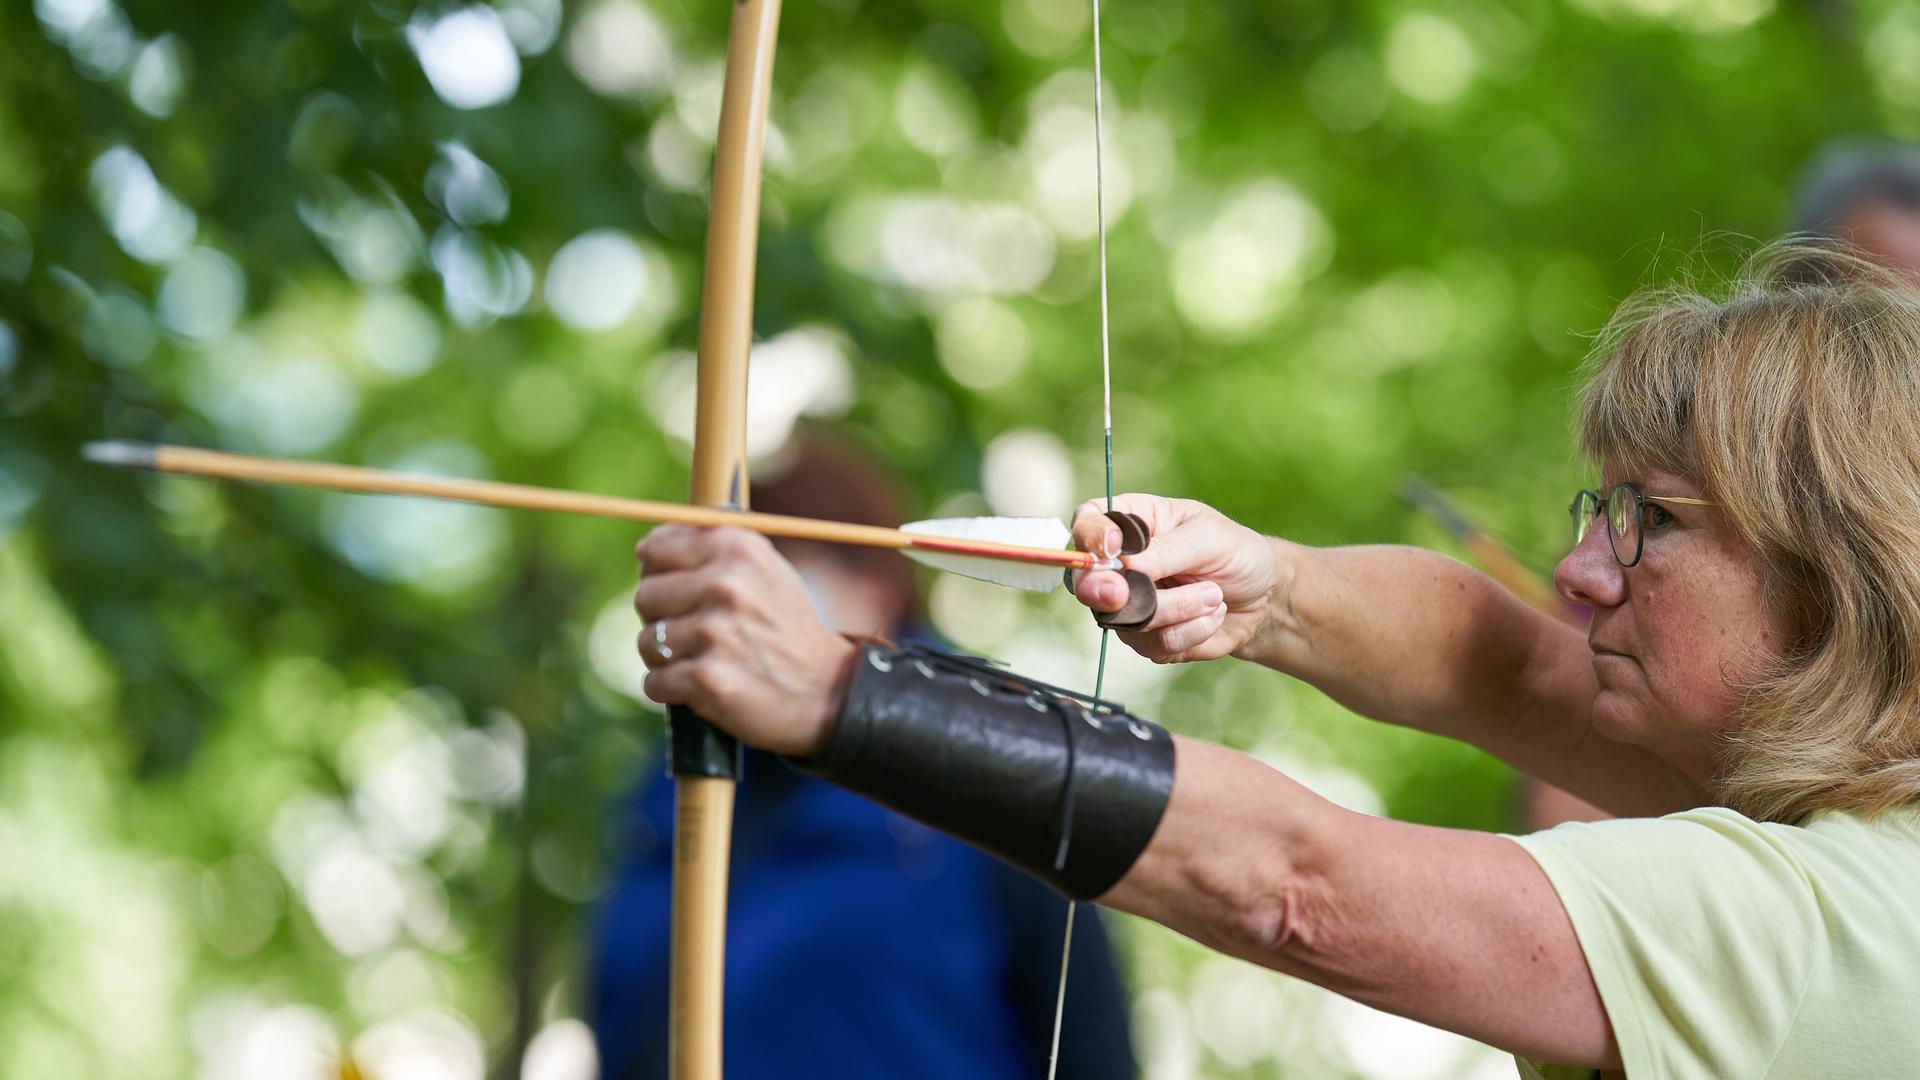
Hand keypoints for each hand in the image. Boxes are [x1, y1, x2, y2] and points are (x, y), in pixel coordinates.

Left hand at [633, 526, 857, 755]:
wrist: (829, 693)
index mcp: (738, 549)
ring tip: (704, 661)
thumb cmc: (787, 630)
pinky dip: (672, 690)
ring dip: (666, 658)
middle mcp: (726, 584)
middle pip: (644, 596)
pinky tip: (703, 687)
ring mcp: (715, 632)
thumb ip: (714, 553)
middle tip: (693, 634)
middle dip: (661, 618)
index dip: (657, 573)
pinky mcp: (707, 679)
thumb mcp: (766, 572)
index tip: (672, 590)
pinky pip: (655, 682)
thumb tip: (646, 548)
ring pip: (646, 642)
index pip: (655, 548)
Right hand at [1071, 495, 1287, 662]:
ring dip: (1179, 609)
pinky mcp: (1146, 639)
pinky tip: (1212, 616)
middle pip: (1088, 583)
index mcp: (1130, 524)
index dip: (1089, 538)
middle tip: (1136, 591)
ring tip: (1213, 595)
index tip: (1112, 547)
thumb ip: (1164, 550)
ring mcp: (1129, 605)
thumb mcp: (1207, 539)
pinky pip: (1154, 643)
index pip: (1088, 524)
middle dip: (1112, 591)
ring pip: (1127, 619)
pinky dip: (1191, 631)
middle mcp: (1120, 566)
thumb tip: (1121, 562)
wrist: (1264, 599)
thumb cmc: (1236, 554)